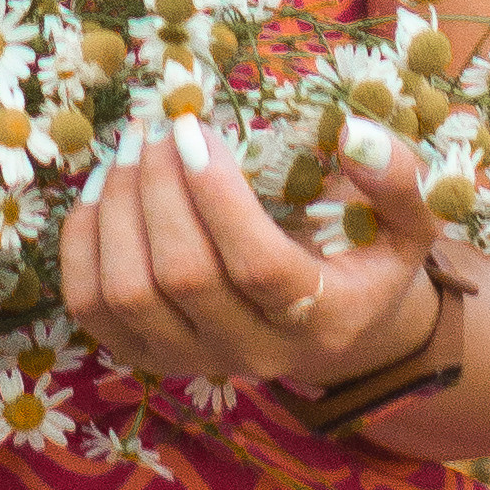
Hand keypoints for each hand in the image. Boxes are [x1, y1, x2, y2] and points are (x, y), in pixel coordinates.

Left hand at [58, 116, 439, 390]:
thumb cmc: (364, 254)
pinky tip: (101, 188)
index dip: (218, 195)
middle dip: (159, 188)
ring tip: (130, 148)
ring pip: (127, 293)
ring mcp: (192, 361)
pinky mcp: (143, 356)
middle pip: (182, 276)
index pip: (257, 265)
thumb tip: (354, 135)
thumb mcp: (408, 221)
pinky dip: (82, 240)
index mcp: (322, 319)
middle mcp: (253, 354)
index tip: (197, 127)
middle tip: (159, 128)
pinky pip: (89, 306)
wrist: (329, 326)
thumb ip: (398, 179)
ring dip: (117, 207)